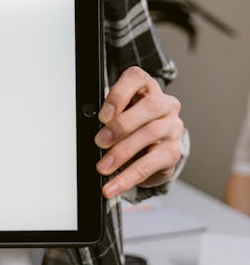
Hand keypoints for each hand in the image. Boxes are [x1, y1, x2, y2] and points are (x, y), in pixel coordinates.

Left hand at [95, 66, 183, 198]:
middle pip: (149, 107)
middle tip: (99, 142)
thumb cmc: (130, 126)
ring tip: (103, 167)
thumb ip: (108, 116)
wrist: (151, 150)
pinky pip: (152, 164)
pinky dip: (129, 177)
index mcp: (147, 87)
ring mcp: (172, 127)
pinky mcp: (173, 152)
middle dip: (121, 125)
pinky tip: (114, 185)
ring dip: (122, 152)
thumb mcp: (117, 115)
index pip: (136, 78)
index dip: (118, 95)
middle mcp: (165, 104)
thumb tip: (91, 129)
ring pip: (151, 133)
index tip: (102, 116)